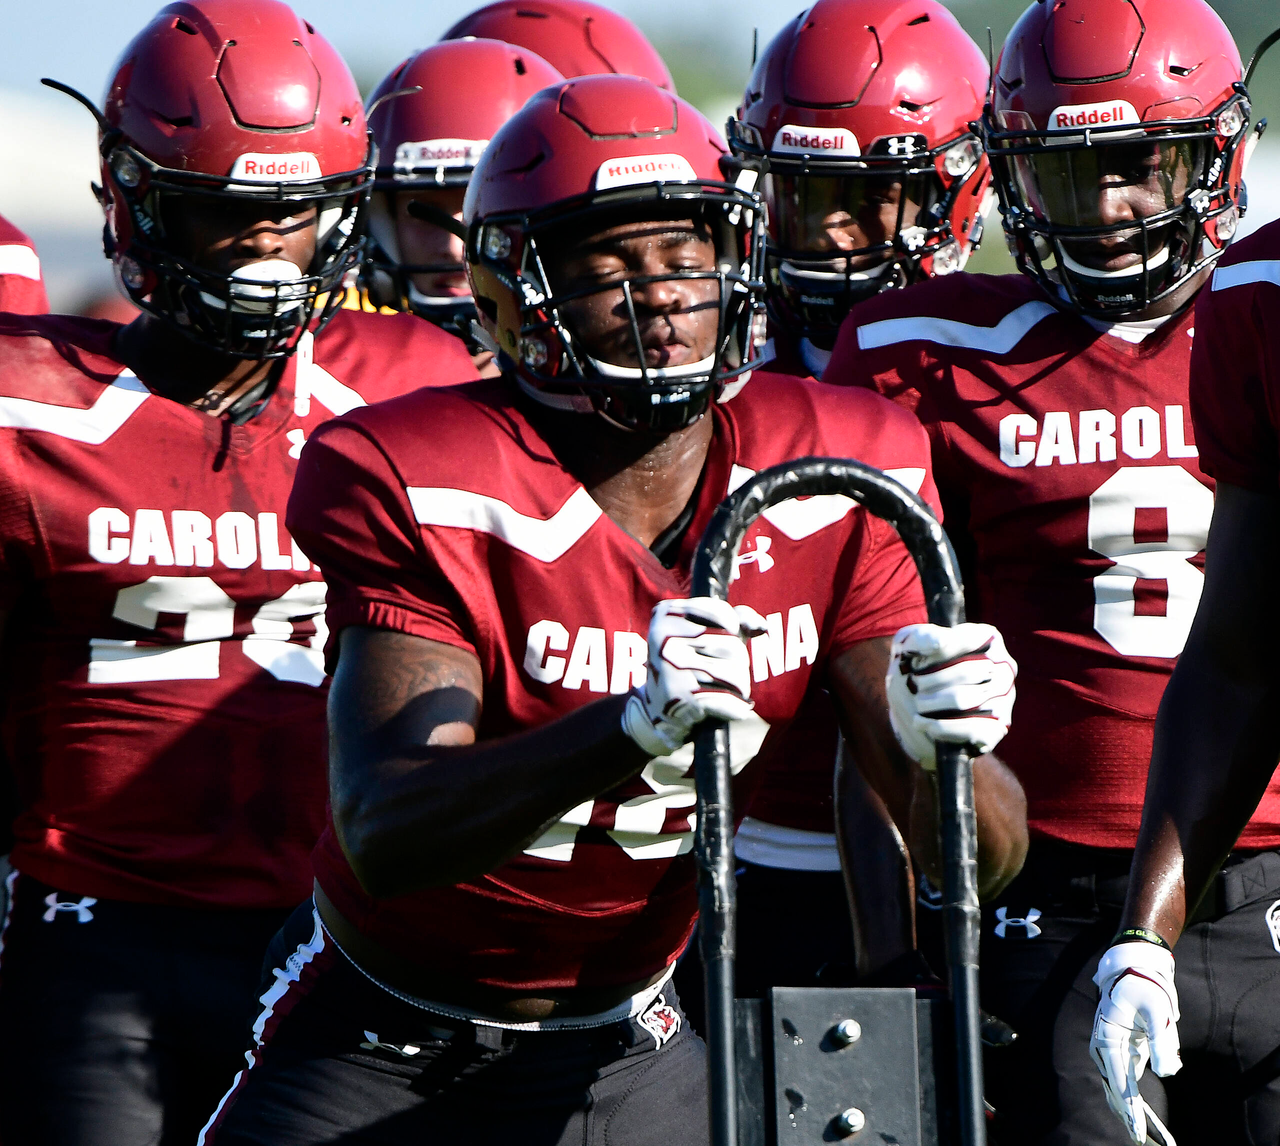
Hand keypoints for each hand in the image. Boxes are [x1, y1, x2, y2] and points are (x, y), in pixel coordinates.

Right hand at [622, 597, 764, 756]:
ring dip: (741, 685)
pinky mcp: (680, 698)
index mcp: (666, 615)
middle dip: (740, 661)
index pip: (723, 614)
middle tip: (728, 672)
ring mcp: (671, 668)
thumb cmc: (687, 660)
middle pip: (732, 645)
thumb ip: (735, 619)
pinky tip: (733, 707)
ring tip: (731, 690)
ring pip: (735, 673)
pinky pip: (728, 700)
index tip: (726, 641)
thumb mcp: (704, 631)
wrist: (656, 705)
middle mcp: (664, 639)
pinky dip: (737, 707)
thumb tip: (761, 625)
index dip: (734, 629)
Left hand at [885, 622, 1015, 769]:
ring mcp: (1005, 699)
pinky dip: (940, 726)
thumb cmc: (917, 666)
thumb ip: (923, 637)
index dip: (935, 653)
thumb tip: (941, 642)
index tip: (913, 661)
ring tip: (916, 703)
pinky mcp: (997, 727)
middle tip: (912, 685)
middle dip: (929, 680)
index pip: (966, 640)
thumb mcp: (911, 644)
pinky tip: (922, 723)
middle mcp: (1004, 667)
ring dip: (930, 703)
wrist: (916, 707)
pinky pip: (971, 729)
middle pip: (966, 672)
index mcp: (988, 639)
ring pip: (964, 700)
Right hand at [1091, 942, 1180, 1145]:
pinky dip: (1135, 1103)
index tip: (1138, 1130)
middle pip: (1116, 1089)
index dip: (1129, 1107)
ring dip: (1133, 1114)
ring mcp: (1112, 1053)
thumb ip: (1162, 1040)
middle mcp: (1104, 1048)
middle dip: (1130, 1117)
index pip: (1118, 1079)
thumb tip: (1168, 1073)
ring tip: (1150, 1140)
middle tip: (1144, 1142)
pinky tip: (1148, 1124)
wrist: (1133, 969)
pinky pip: (1127, 1083)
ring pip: (1120, 1090)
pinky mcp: (1123, 1054)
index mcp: (1107, 1037)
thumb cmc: (1144, 986)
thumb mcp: (1156, 1008)